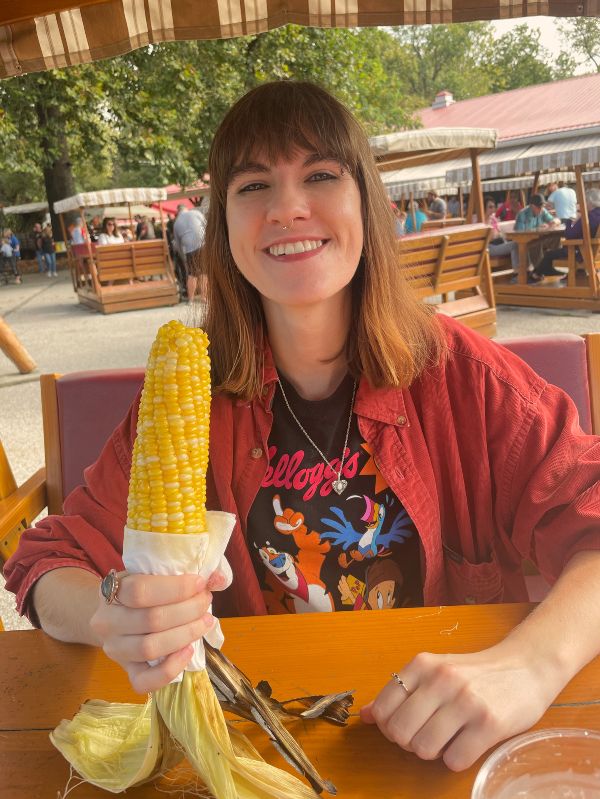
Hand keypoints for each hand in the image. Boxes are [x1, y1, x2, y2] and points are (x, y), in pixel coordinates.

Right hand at [90, 570, 226, 692]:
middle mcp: (107, 622)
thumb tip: (218, 578)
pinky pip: (145, 681)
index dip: (176, 588)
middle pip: (152, 620)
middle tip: (205, 602)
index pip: (140, 590)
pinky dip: (171, 668)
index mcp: (112, 591)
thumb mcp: (151, 575)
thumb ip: (181, 573)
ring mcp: (115, 650)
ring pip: (150, 648)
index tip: (200, 583)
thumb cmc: (139, 593)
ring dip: (185, 634)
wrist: (114, 617)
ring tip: (205, 622)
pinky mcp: (127, 672)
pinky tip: (189, 650)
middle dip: (188, 610)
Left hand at [360, 642, 558, 770]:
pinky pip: (454, 760)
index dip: (388, 726)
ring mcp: (466, 701)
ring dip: (433, 752)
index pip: (383, 708)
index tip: (403, 726)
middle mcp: (441, 679)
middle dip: (408, 743)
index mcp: (422, 664)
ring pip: (423, 749)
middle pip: (399, 732)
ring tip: (448, 738)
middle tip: (426, 735)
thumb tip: (364, 716)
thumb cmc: (474, 674)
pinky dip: (456, 759)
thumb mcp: (434, 671)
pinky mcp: (489, 724)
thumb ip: (400, 691)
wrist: (526, 667)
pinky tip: (467, 743)